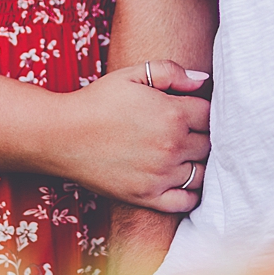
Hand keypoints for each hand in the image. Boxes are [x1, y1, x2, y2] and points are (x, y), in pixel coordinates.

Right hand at [56, 60, 209, 211]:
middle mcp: (172, 146)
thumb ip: (170, 72)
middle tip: (188, 132)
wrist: (63, 135)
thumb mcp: (132, 75)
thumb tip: (202, 79)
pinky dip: (191, 193)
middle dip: (203, 136)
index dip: (203, 111)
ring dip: (198, 164)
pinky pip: (187, 202)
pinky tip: (181, 180)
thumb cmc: (98, 101)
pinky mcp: (149, 197)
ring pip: (202, 173)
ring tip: (185, 155)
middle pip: (209, 144)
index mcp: (172, 113)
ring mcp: (162, 175)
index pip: (210, 115)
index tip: (192, 111)